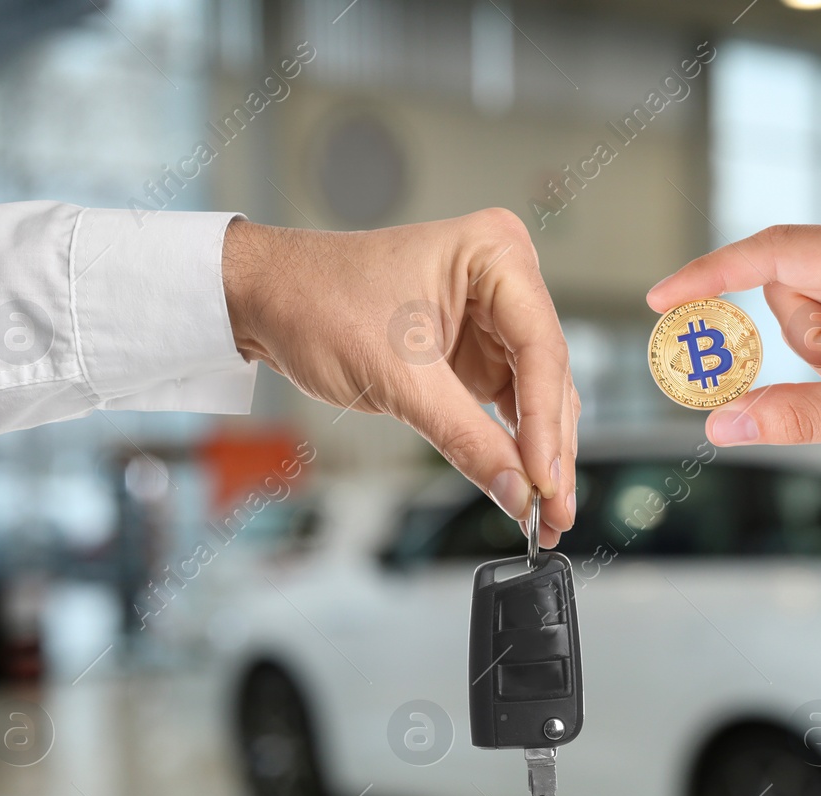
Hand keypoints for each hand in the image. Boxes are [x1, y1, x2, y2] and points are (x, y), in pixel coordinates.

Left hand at [222, 209, 576, 545]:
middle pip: (548, 377)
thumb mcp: (397, 377)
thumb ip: (465, 437)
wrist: (265, 298)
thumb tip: (517, 492)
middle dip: (550, 450)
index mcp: (496, 254)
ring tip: (545, 515)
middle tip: (555, 513)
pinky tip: (523, 487)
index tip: (544, 483)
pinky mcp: (477, 350)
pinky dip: (514, 447)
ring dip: (538, 456)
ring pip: (537, 397)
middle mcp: (506, 280)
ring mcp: (494, 317)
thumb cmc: (317, 301)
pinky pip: (510, 405)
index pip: (542, 350)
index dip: (546, 424)